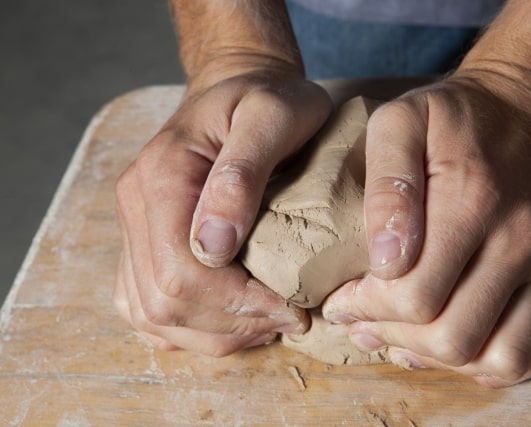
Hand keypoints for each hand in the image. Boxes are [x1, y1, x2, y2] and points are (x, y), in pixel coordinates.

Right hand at [114, 68, 331, 354]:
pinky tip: (230, 320)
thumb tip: (213, 246)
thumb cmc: (268, 99)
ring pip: (151, 313)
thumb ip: (242, 174)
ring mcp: (135, 225)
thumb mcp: (272, 117)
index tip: (291, 308)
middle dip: (229, 323)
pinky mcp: (144, 241)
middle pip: (163, 300)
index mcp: (162, 176)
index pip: (180, 270)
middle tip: (287, 319)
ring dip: (212, 332)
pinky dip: (188, 327)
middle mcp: (137, 205)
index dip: (236, 303)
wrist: (240, 87)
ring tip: (265, 324)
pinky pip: (145, 305)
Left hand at [324, 71, 530, 386]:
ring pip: (500, 357)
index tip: (342, 301)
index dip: (366, 310)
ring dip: (443, 362)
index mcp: (473, 202)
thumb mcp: (401, 122)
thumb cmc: (456, 116)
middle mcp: (521, 240)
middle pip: (454, 335)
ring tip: (405, 341)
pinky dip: (494, 364)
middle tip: (365, 323)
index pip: (414, 296)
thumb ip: (387, 185)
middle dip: (394, 338)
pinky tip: (457, 344)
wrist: (530, 105)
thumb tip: (385, 261)